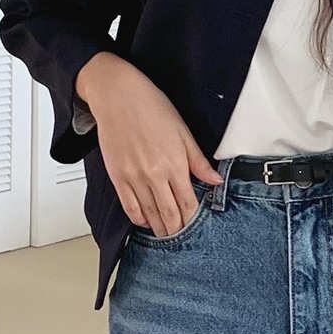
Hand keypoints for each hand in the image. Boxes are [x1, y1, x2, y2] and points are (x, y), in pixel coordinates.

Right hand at [76, 51, 222, 233]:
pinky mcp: (117, 176)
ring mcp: (134, 177)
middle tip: (182, 238)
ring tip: (166, 235)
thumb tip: (215, 181)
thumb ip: (198, 161)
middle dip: (177, 230)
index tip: (197, 229)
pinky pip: (129, 206)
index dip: (193, 220)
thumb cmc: (151, 107)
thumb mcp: (183, 131)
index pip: (188, 203)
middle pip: (169, 214)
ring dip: (159, 228)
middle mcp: (154, 174)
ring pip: (150, 214)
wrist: (118, 95)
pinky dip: (138, 218)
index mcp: (175, 163)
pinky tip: (145, 221)